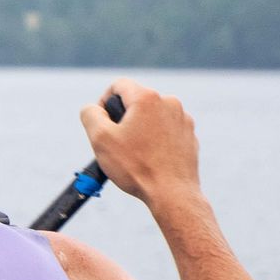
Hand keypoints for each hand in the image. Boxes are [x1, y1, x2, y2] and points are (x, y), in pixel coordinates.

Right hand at [81, 80, 200, 207]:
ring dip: (140, 130)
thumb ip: (90, 114)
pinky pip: (166, 130)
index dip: (104, 102)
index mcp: (147, 98)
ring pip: (152, 116)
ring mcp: (183, 119)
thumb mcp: (101, 139)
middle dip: (124, 119)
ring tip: (136, 155)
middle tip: (117, 144)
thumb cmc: (136, 168)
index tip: (102, 123)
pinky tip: (151, 160)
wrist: (172, 194)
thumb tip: (93, 108)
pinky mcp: (190, 135)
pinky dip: (156, 140)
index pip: (118, 85)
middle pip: (136, 101)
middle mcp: (169, 102)